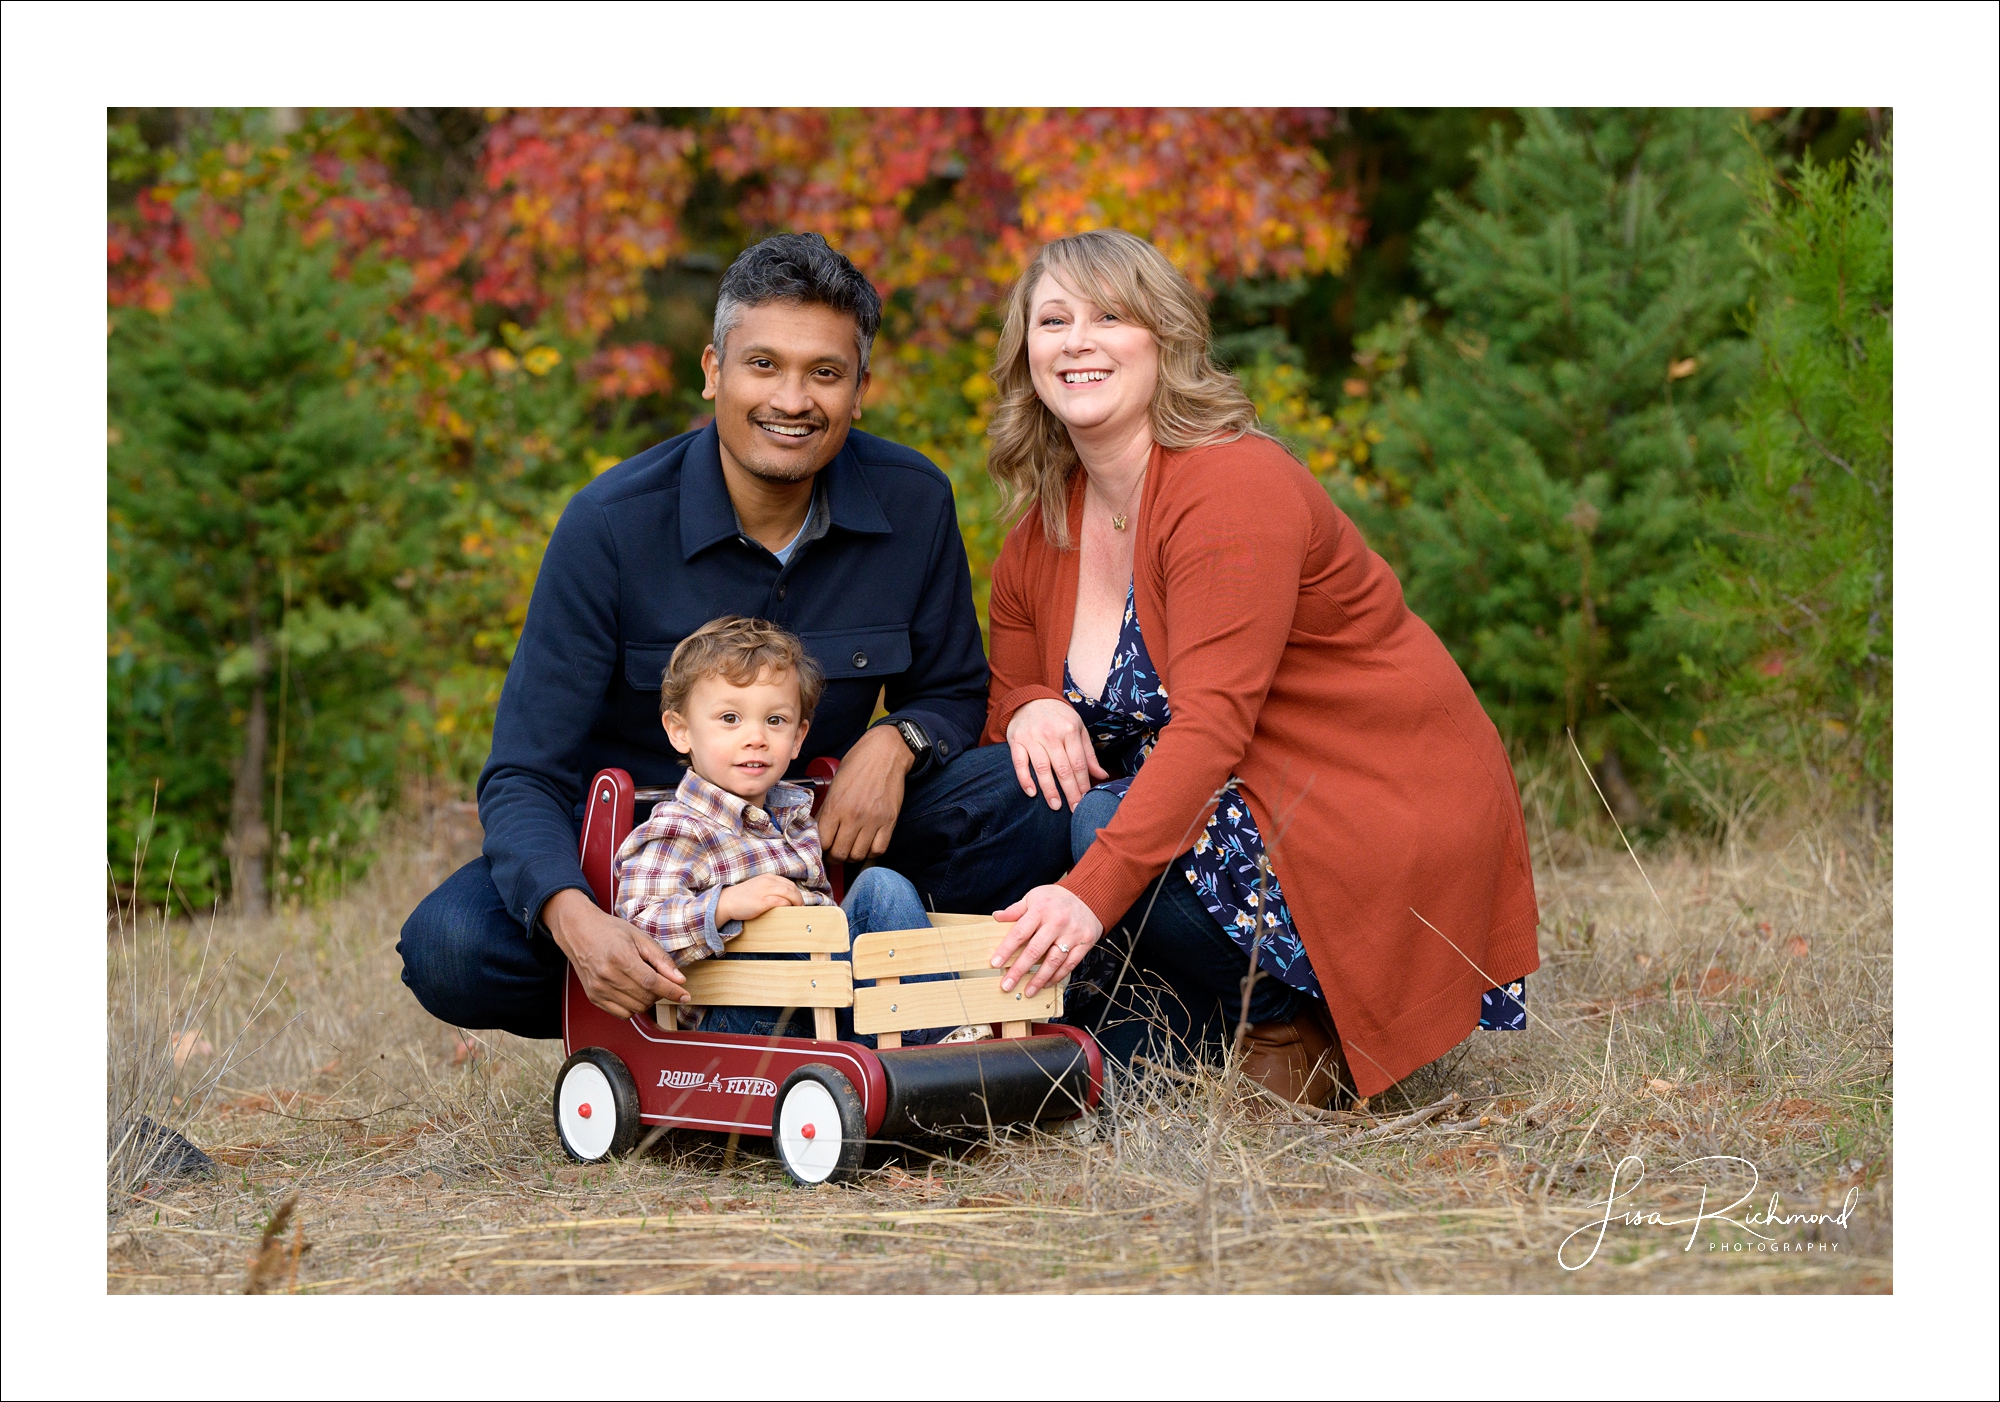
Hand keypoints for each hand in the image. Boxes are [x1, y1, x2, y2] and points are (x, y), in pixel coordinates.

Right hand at [542, 887, 688, 1018]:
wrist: (579, 931)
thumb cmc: (610, 931)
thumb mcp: (640, 937)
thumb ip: (661, 959)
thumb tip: (679, 980)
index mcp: (621, 958)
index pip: (652, 983)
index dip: (672, 992)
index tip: (685, 996)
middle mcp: (607, 976)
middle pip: (646, 997)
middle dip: (661, 993)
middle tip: (660, 979)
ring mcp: (599, 989)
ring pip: (636, 1008)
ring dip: (648, 1000)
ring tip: (644, 983)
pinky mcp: (594, 997)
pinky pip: (622, 1014)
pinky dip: (633, 1007)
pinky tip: (632, 991)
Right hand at [716, 873, 805, 924]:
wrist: (727, 901)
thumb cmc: (743, 897)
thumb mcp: (759, 887)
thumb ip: (771, 889)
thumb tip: (785, 898)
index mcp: (768, 877)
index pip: (789, 883)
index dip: (797, 893)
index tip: (800, 901)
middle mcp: (768, 881)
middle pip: (791, 888)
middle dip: (799, 898)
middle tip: (802, 907)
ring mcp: (765, 890)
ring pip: (788, 893)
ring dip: (796, 902)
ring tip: (798, 909)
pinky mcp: (762, 901)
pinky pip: (780, 901)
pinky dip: (787, 905)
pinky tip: (789, 910)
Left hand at [816, 723, 913, 862]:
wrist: (885, 752)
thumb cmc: (858, 764)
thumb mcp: (835, 784)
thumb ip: (827, 809)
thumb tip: (821, 831)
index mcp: (835, 806)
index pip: (822, 842)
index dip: (819, 849)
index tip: (821, 849)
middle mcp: (853, 816)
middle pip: (839, 853)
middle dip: (834, 857)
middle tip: (834, 854)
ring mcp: (873, 820)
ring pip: (858, 855)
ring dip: (852, 856)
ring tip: (850, 849)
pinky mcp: (889, 821)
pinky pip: (879, 849)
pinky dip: (871, 852)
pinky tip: (867, 845)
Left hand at [990, 883, 1102, 996]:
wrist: (1089, 896)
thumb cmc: (1057, 898)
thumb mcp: (1034, 897)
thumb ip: (1015, 910)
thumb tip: (996, 917)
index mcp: (1040, 910)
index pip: (1020, 932)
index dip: (1006, 949)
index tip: (996, 963)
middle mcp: (1057, 922)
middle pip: (1035, 950)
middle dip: (1019, 970)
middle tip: (1007, 985)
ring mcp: (1072, 934)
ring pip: (1053, 961)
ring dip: (1039, 979)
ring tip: (1028, 991)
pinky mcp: (1084, 943)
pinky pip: (1069, 964)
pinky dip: (1057, 976)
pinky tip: (1046, 983)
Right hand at [1005, 698, 1107, 810]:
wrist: (1029, 700)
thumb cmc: (1058, 717)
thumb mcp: (1078, 729)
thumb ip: (1088, 754)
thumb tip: (1102, 776)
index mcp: (1070, 730)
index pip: (1079, 763)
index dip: (1083, 783)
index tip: (1086, 800)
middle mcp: (1051, 734)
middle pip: (1063, 769)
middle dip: (1070, 791)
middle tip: (1075, 810)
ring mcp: (1032, 738)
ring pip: (1043, 768)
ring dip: (1049, 790)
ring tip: (1056, 806)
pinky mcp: (1016, 741)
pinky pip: (1020, 763)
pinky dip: (1025, 779)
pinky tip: (1032, 793)